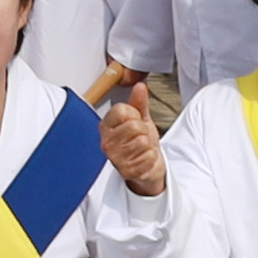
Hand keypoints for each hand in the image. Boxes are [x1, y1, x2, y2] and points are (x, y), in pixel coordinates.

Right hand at [92, 68, 171, 194]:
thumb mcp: (141, 118)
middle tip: (141, 137)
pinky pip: (148, 156)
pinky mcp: (126, 171)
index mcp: (106, 125)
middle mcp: (106, 142)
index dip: (135, 114)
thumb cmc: (140, 141)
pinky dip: (152, 158)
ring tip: (143, 148)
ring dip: (148, 145)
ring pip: (142, 141)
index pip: (121, 110)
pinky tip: (145, 159)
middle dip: (144, 131)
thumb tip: (140, 87)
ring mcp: (115, 157)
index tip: (135, 121)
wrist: (146, 166)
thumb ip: (139, 102)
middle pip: (134, 126)